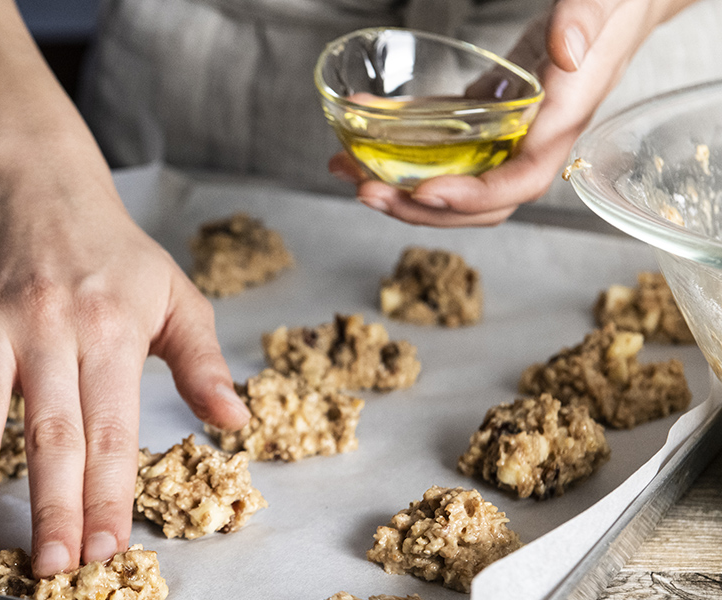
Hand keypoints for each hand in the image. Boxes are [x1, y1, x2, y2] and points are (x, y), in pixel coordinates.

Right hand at [0, 146, 249, 577]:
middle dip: (52, 503)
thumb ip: (202, 361)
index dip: (108, 493)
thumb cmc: (113, 250)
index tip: (106, 551)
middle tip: (50, 567)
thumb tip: (233, 423)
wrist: (42, 179)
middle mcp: (49, 330)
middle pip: (51, 430)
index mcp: (109, 333)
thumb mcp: (173, 295)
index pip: (111, 430)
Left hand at [331, 0, 693, 225]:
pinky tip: (362, 130)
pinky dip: (402, 143)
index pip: (517, 182)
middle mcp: (533, 139)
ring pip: (451, 178)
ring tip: (347, 169)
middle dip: (416, 205)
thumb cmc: (619, 3)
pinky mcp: (490, 116)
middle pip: (474, 200)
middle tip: (366, 190)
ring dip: (397, 183)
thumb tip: (565, 51)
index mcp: (562, 122)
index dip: (471, 198)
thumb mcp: (603, 3)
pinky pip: (443, 144)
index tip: (425, 192)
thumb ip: (585, 23)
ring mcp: (510, 133)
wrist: (624, 0)